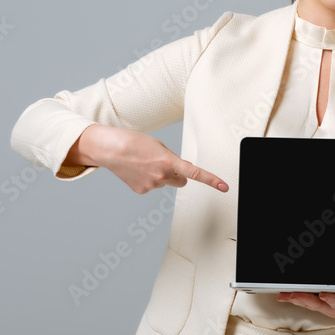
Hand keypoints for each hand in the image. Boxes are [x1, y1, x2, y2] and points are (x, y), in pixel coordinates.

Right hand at [65, 125, 228, 194]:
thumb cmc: (134, 143)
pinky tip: (137, 170)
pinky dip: (148, 179)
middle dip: (178, 175)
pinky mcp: (141, 191)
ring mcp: (151, 186)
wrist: (110, 149)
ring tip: (144, 164)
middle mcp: (161, 176)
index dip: (211, 180)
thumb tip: (183, 170)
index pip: (195, 173)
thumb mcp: (159, 146)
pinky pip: (153, 186)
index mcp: (169, 162)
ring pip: (166, 183)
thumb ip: (173, 159)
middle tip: (164, 164)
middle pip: (182, 181)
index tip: (224, 187)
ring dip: (161, 175)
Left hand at [277, 292, 334, 329]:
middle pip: (318, 303)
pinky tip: (285, 296)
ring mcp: (326, 308)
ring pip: (309, 303)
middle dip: (305, 299)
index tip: (324, 294)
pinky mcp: (322, 306)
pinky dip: (296, 299)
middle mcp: (334, 309)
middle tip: (293, 294)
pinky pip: (307, 302)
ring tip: (284, 295)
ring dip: (296, 299)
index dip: (331, 299)